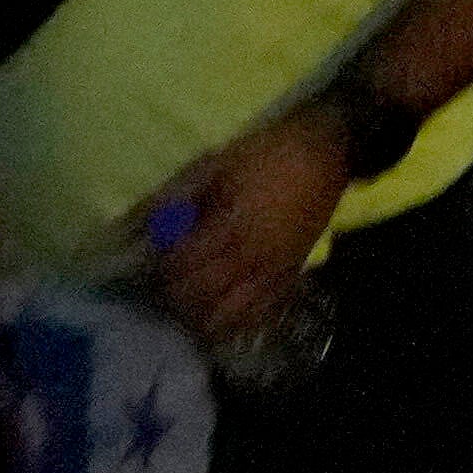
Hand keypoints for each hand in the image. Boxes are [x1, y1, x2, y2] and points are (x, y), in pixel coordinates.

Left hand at [136, 105, 353, 346]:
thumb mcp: (219, 162)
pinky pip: (259, 313)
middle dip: (173, 299)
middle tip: (156, 293)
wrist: (328, 150)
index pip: (182, 266)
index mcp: (232, 226)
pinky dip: (235, 322)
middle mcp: (252, 257)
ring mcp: (274, 271)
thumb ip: (181, 195)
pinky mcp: (290, 274)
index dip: (159, 270)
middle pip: (200, 297)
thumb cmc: (270, 152)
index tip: (143, 266)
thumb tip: (146, 221)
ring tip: (184, 311)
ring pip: (229, 315)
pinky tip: (218, 320)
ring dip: (201, 319)